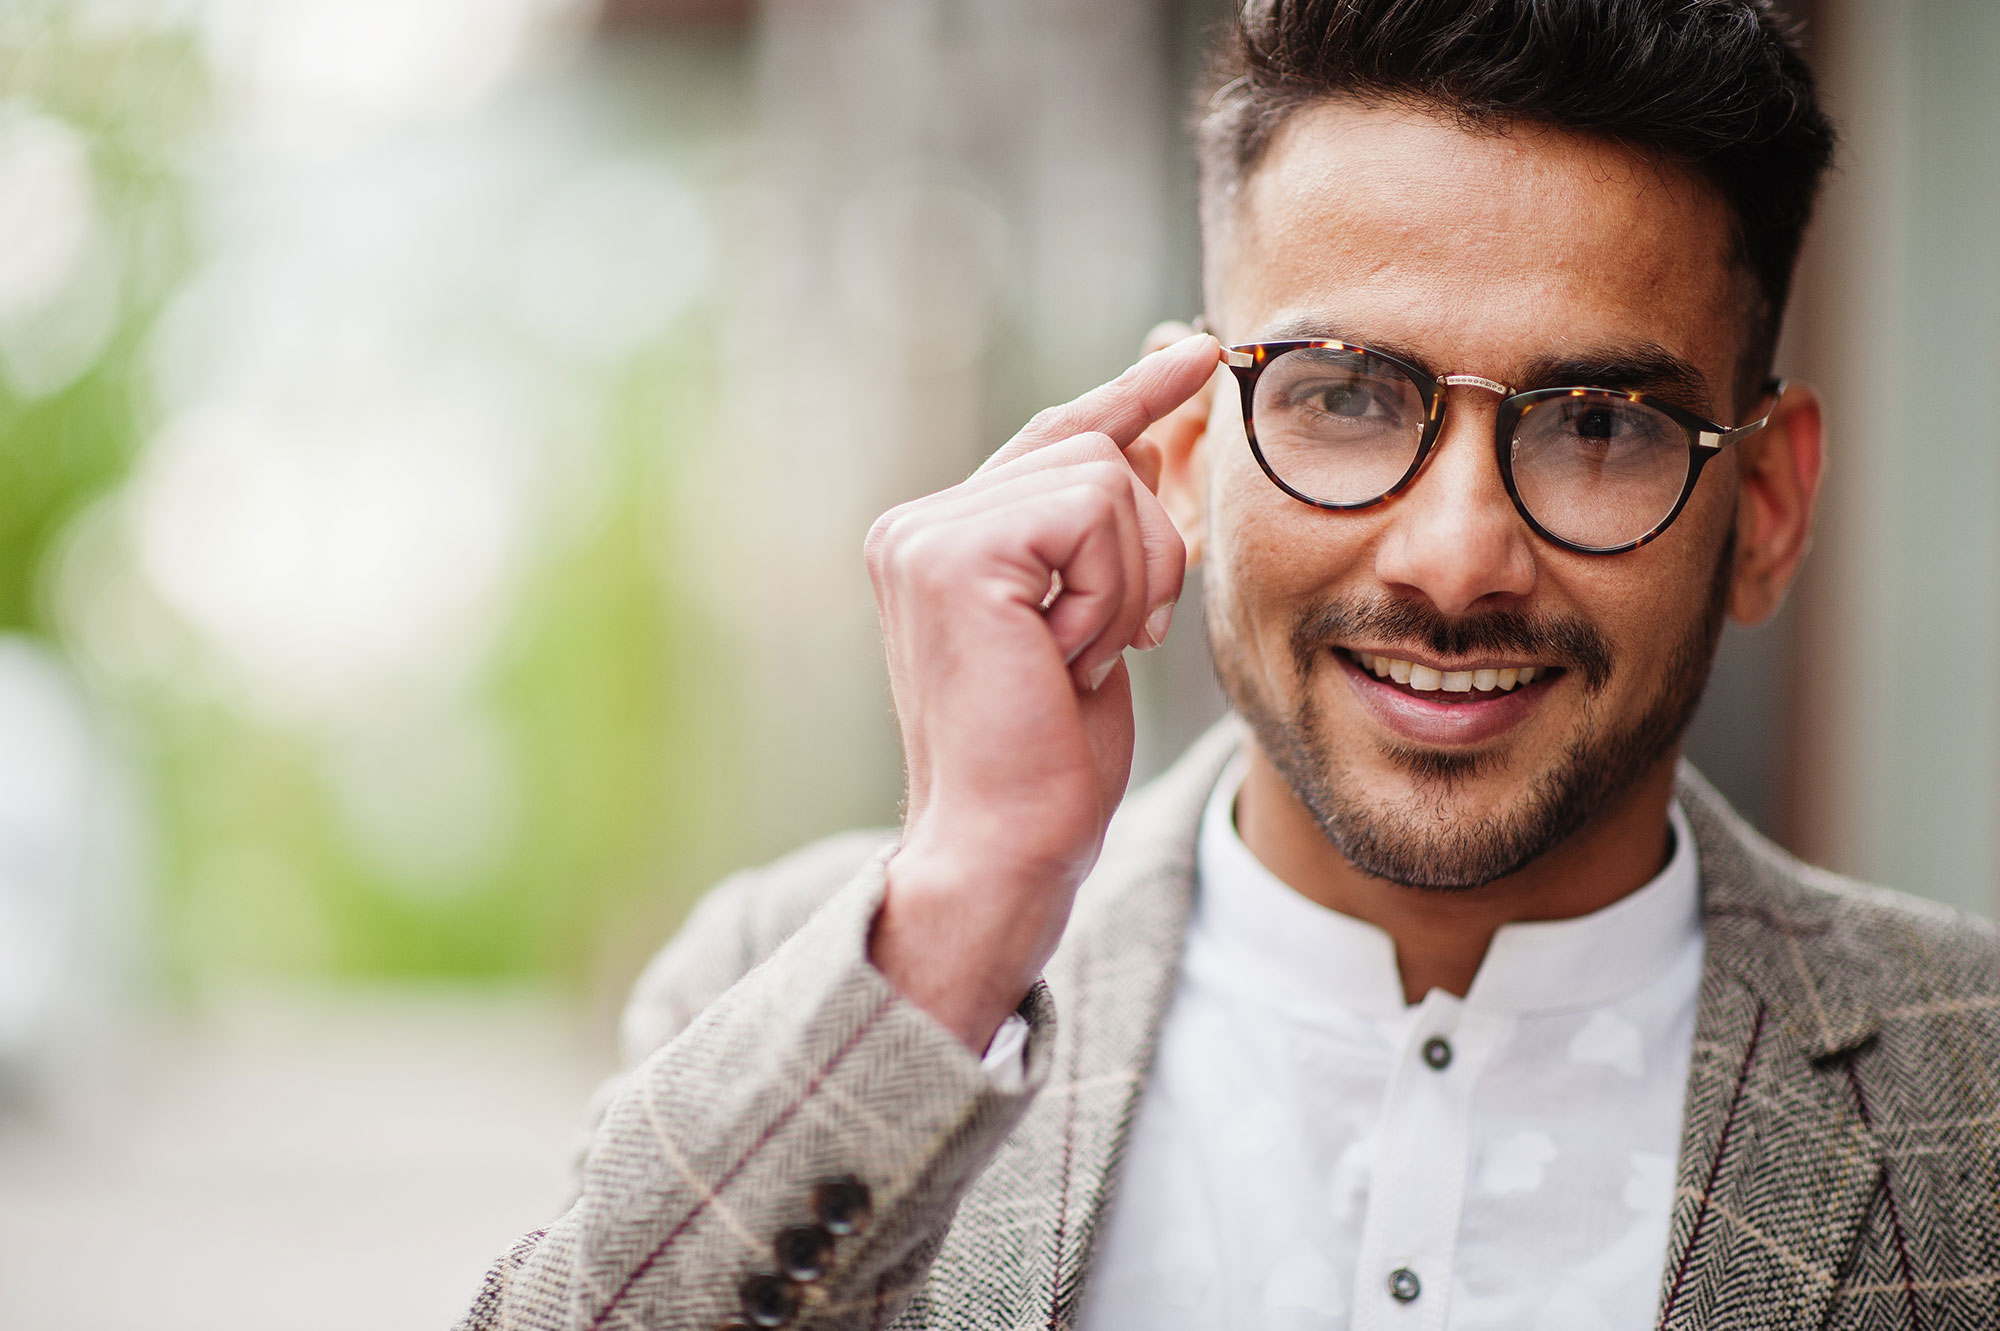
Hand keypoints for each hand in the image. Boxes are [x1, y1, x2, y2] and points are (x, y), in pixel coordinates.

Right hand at [863, 331, 1221, 1049]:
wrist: (1004, 848)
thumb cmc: (1048, 762)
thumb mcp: (1096, 623)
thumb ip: (1107, 531)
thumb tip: (1154, 433)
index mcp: (939, 542)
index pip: (1055, 439)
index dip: (1132, 396)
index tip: (1194, 350)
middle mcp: (917, 526)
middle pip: (1095, 450)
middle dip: (1145, 548)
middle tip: (1116, 645)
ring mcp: (926, 534)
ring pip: (1104, 477)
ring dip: (1130, 580)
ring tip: (1079, 659)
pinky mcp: (953, 551)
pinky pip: (1093, 510)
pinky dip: (1111, 589)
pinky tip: (1067, 655)